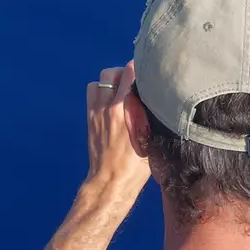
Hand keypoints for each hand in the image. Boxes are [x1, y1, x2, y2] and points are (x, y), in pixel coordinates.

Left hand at [85, 63, 149, 198]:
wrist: (109, 182)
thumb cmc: (133, 166)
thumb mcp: (149, 141)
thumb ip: (150, 119)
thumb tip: (160, 104)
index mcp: (121, 112)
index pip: (127, 77)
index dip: (136, 68)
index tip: (145, 67)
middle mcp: (105, 108)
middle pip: (108, 73)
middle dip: (121, 71)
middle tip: (132, 79)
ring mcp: (94, 113)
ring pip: (97, 82)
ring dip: (108, 81)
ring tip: (120, 88)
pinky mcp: (89, 119)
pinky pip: (91, 94)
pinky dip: (100, 91)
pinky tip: (111, 101)